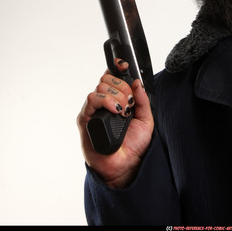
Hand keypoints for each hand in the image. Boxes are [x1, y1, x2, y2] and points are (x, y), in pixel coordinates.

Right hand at [77, 59, 153, 188]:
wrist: (127, 166)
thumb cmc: (134, 145)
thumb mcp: (146, 119)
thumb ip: (142, 99)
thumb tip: (137, 82)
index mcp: (115, 99)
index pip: (112, 76)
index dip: (117, 68)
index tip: (124, 65)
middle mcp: (103, 103)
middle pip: (106, 79)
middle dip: (122, 87)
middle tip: (129, 102)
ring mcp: (93, 110)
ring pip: (100, 87)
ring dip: (116, 95)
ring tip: (123, 110)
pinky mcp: (85, 120)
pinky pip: (91, 101)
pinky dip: (105, 101)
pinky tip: (115, 110)